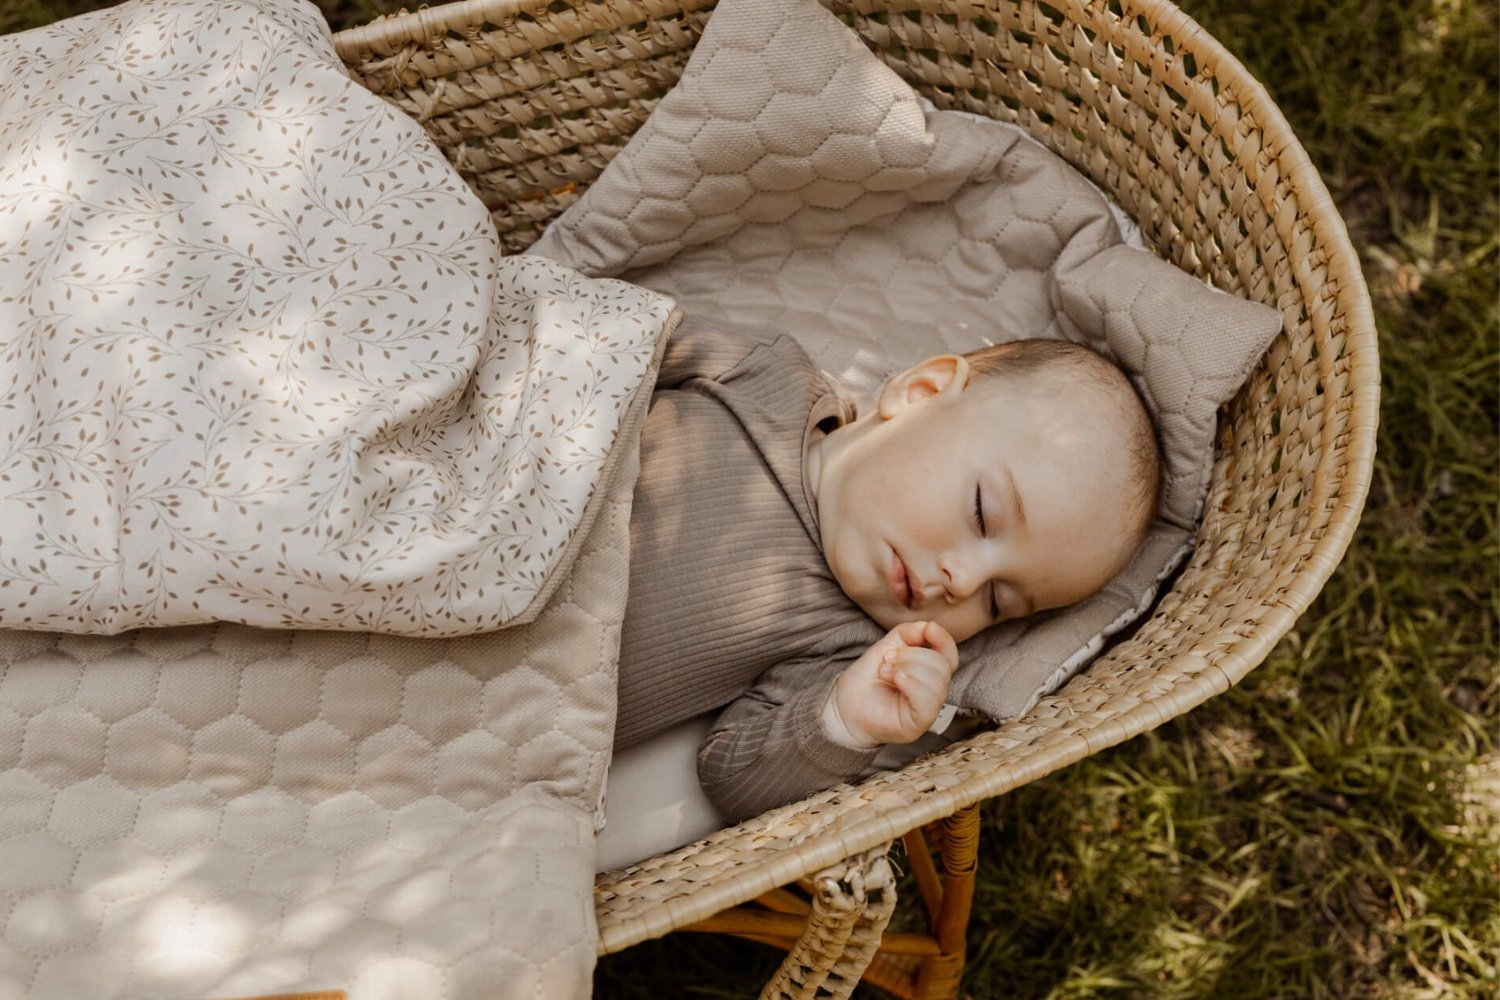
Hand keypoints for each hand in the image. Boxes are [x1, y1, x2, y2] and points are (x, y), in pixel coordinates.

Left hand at [831, 620, 959, 746]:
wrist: (843, 708)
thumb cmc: (865, 682)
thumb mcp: (885, 648)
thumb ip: (906, 634)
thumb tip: (927, 626)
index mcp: (928, 673)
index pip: (949, 655)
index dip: (944, 639)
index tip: (928, 629)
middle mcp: (932, 692)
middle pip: (942, 665)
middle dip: (913, 654)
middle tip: (888, 659)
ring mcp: (927, 710)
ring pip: (936, 682)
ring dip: (907, 668)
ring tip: (884, 672)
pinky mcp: (917, 724)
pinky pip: (927, 701)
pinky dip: (912, 684)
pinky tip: (895, 679)